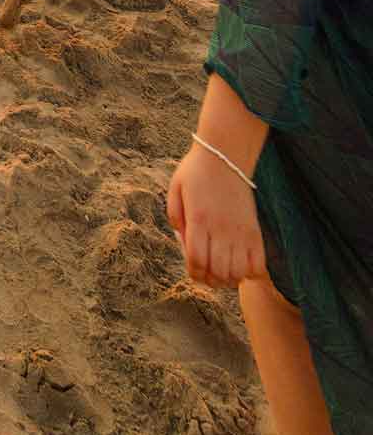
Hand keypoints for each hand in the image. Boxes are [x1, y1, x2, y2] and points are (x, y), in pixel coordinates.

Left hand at [167, 145, 266, 287]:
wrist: (226, 155)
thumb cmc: (196, 171)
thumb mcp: (175, 189)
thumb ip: (175, 216)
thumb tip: (183, 242)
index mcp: (199, 219)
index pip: (197, 260)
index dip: (194, 272)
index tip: (194, 269)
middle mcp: (221, 228)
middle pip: (219, 272)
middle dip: (210, 279)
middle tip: (208, 271)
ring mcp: (241, 231)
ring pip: (238, 273)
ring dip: (230, 278)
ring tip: (224, 269)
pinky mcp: (255, 230)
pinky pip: (258, 264)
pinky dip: (251, 272)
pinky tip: (242, 263)